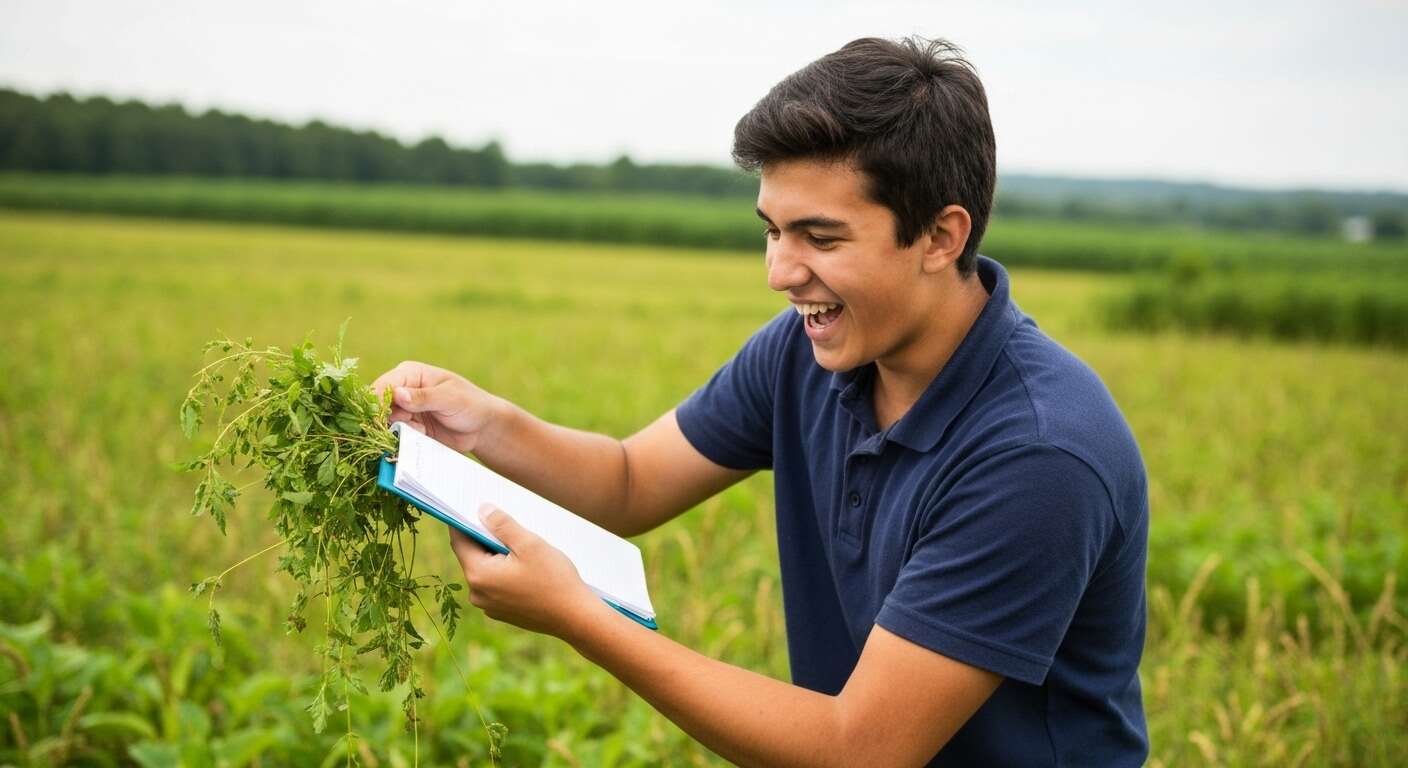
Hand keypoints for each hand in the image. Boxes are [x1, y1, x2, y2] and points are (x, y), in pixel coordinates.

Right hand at [371, 361, 504, 453]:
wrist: (482, 428)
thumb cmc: (470, 404)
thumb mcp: (450, 398)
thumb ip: (424, 397)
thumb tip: (397, 394)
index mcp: (410, 374)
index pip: (383, 386)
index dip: (379, 402)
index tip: (388, 417)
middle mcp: (402, 390)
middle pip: (379, 406)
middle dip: (390, 418)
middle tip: (412, 423)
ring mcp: (404, 409)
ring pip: (386, 422)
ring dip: (400, 430)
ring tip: (422, 430)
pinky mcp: (409, 427)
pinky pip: (396, 435)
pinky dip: (405, 438)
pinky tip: (423, 435)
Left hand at [450, 504, 606, 638]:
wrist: (575, 617)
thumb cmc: (554, 580)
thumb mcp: (529, 544)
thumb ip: (502, 524)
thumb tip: (482, 510)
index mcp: (479, 575)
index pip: (459, 541)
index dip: (462, 521)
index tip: (469, 505)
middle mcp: (478, 593)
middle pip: (472, 556)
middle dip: (485, 538)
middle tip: (507, 525)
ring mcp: (489, 605)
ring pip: (485, 570)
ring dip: (497, 556)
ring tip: (522, 549)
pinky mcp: (501, 612)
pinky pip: (495, 585)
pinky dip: (504, 572)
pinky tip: (526, 569)